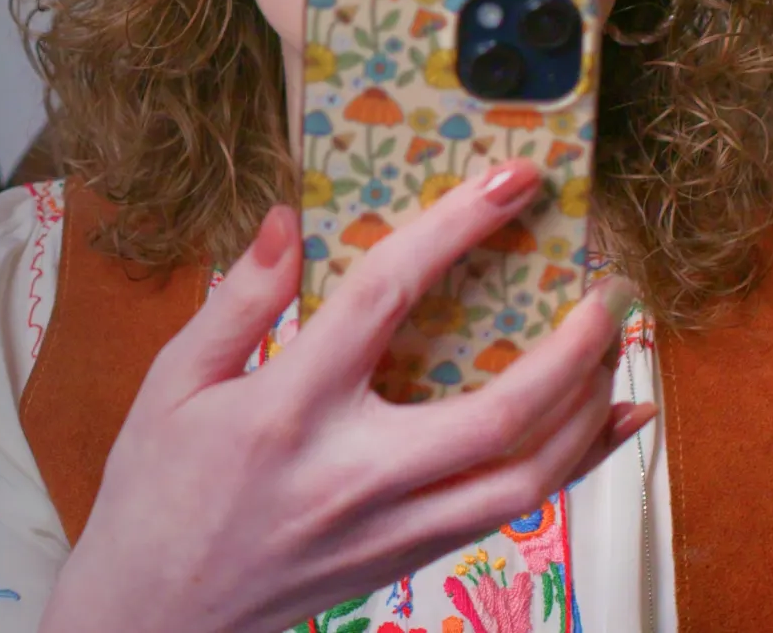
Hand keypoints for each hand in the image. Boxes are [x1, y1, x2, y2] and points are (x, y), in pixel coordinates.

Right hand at [39, 158, 648, 632]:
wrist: (154, 614)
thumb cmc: (154, 491)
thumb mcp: (171, 382)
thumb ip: (239, 299)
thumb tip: (289, 221)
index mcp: (286, 409)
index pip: (384, 300)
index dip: (453, 231)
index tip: (509, 182)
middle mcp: (352, 473)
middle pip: (498, 414)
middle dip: (571, 348)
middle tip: (606, 289)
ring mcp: (390, 527)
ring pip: (526, 478)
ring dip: (590, 412)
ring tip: (619, 351)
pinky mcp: (407, 562)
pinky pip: (512, 512)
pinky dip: (574, 465)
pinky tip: (611, 427)